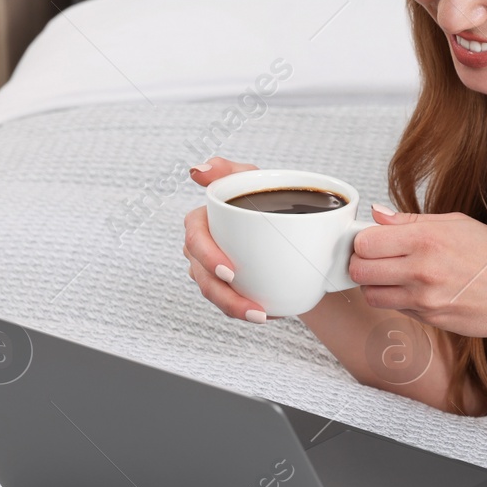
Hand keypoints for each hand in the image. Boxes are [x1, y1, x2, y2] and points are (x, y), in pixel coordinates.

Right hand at [182, 156, 271, 323]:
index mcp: (201, 223)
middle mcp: (199, 249)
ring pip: (215, 295)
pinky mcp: (226, 285)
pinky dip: (246, 310)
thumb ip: (226, 170)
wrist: (290, 225)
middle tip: (253, 307)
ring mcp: (210, 270)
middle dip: (224, 296)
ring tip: (262, 316)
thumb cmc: (263, 195)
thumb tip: (197, 170)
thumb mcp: (250, 178)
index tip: (231, 272)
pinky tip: (270, 314)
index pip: (195, 240)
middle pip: (202, 277)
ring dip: (235, 309)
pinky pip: (230, 303)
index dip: (208, 257)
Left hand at [350, 207, 486, 343]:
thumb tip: (378, 214)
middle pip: (359, 269)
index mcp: (427, 239)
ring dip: (375, 284)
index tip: (374, 239)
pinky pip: (395, 308)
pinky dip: (397, 299)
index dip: (365, 239)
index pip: (365, 241)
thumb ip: (412, 221)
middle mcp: (421, 270)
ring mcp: (423, 299)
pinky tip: (417, 288)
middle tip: (377, 258)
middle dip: (362, 262)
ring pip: (370, 294)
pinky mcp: (428, 319)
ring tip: (395, 274)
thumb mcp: (459, 224)